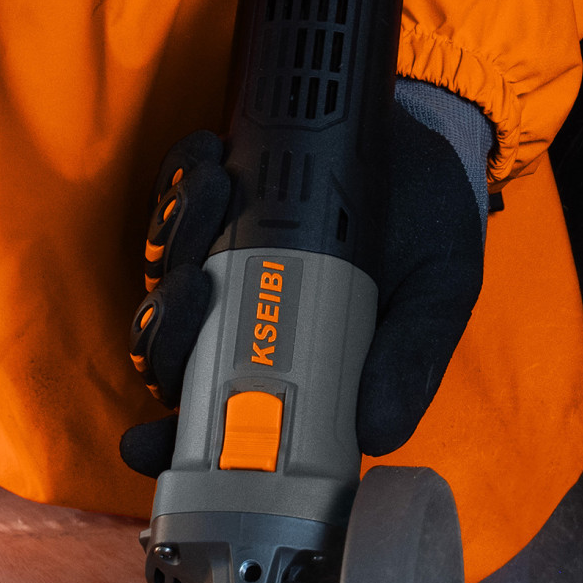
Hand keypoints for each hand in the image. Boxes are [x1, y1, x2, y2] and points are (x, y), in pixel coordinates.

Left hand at [120, 103, 483, 477]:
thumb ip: (411, 359)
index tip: (146, 446)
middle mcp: (245, 322)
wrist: (429, 136)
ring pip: (161, 275)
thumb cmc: (430, 229)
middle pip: (167, 353)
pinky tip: (216, 162)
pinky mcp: (212, 202)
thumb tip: (380, 433)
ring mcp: (220, 262)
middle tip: (196, 287)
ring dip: (177, 238)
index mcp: (292, 365)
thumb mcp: (437, 297)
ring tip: (220, 194)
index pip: (220, 422)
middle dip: (165, 328)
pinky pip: (169, 199)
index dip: (171, 442)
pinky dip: (182, 183)